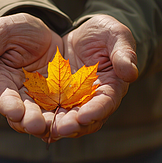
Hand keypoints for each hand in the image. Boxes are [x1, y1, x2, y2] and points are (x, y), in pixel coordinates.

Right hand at [0, 13, 62, 136]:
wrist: (46, 35)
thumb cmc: (20, 31)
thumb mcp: (4, 32)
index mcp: (2, 81)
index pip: (1, 96)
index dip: (7, 104)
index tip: (14, 111)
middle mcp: (20, 96)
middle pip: (22, 113)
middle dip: (29, 120)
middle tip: (37, 125)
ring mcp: (40, 100)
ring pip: (43, 117)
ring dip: (49, 125)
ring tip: (59, 128)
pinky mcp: (59, 100)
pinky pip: (63, 111)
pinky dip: (68, 117)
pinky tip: (76, 119)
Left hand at [44, 14, 137, 140]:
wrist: (85, 35)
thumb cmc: (105, 34)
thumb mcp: (116, 36)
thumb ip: (123, 53)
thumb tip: (130, 73)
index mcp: (111, 87)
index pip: (106, 103)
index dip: (96, 111)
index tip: (84, 117)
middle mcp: (93, 99)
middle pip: (85, 118)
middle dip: (73, 125)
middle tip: (59, 129)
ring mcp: (74, 100)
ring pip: (66, 118)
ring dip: (55, 125)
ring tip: (42, 128)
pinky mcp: (58, 97)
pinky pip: (50, 109)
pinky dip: (42, 115)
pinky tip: (30, 119)